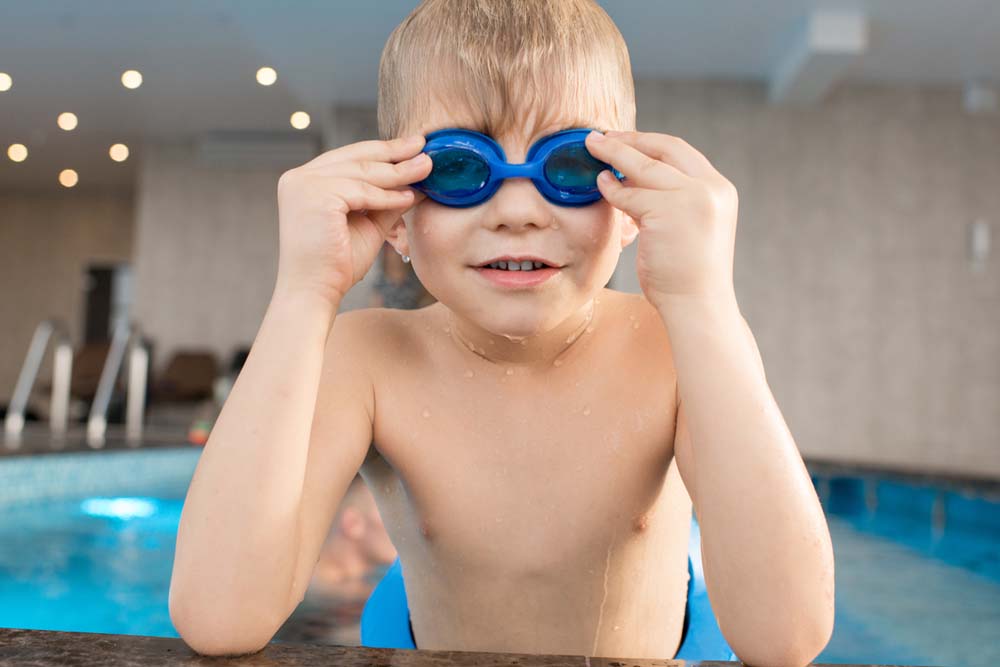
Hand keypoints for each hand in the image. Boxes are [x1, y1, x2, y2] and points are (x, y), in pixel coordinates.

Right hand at [274, 135, 431, 308]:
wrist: (315, 292)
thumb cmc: (338, 264)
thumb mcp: (369, 224)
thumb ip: (388, 201)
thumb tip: (418, 182)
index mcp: (306, 181)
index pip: (349, 157)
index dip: (383, 150)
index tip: (413, 146)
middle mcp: (299, 177)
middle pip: (356, 158)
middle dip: (394, 153)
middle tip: (424, 147)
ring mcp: (303, 185)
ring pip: (361, 172)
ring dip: (398, 172)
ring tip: (426, 170)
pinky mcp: (314, 197)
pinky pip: (360, 191)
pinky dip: (387, 195)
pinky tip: (409, 198)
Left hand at [585, 130, 738, 309]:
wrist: (698, 306)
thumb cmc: (687, 275)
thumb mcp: (686, 227)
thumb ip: (669, 201)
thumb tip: (630, 180)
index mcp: (719, 190)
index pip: (681, 153)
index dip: (649, 142)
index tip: (625, 139)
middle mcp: (710, 189)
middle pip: (664, 149)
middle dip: (628, 139)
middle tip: (600, 137)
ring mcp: (692, 198)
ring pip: (644, 167)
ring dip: (614, 154)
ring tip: (592, 148)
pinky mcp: (667, 212)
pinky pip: (630, 195)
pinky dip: (612, 189)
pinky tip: (600, 185)